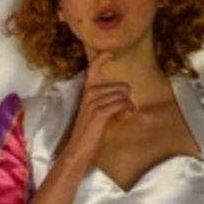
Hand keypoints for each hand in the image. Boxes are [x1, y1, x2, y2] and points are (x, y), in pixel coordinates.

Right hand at [60, 52, 131, 166]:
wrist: (78, 150)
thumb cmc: (88, 134)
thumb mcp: (96, 113)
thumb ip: (107, 103)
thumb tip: (125, 101)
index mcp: (87, 93)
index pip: (93, 69)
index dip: (102, 58)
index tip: (110, 52)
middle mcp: (89, 95)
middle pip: (120, 86)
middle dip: (125, 99)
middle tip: (118, 112)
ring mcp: (93, 103)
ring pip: (122, 95)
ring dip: (126, 107)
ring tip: (118, 116)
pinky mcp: (99, 113)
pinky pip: (121, 104)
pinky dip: (126, 110)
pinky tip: (122, 116)